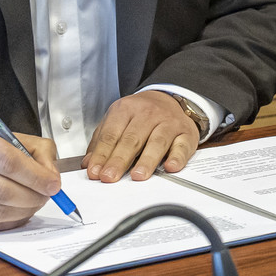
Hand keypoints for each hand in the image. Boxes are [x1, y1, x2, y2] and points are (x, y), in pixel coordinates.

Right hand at [0, 126, 59, 238]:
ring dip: (21, 211)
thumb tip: (51, 175)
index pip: (7, 160)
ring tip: (31, 203)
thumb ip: (32, 149)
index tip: (53, 184)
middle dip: (32, 197)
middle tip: (45, 196)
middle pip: (2, 190)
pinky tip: (11, 213)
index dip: (36, 175)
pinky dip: (5, 223)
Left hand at [84, 90, 198, 182]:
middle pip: (132, 139)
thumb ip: (102, 141)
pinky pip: (182, 145)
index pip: (111, 134)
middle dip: (119, 160)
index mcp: (126, 109)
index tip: (95, 172)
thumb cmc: (141, 115)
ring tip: (138, 175)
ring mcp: (169, 122)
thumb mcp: (117, 121)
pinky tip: (170, 167)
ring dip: (147, 160)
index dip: (102, 154)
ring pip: (157, 141)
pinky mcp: (186, 132)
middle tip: (110, 177)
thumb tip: (89, 164)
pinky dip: (177, 157)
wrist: (170, 99)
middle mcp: (148, 114)